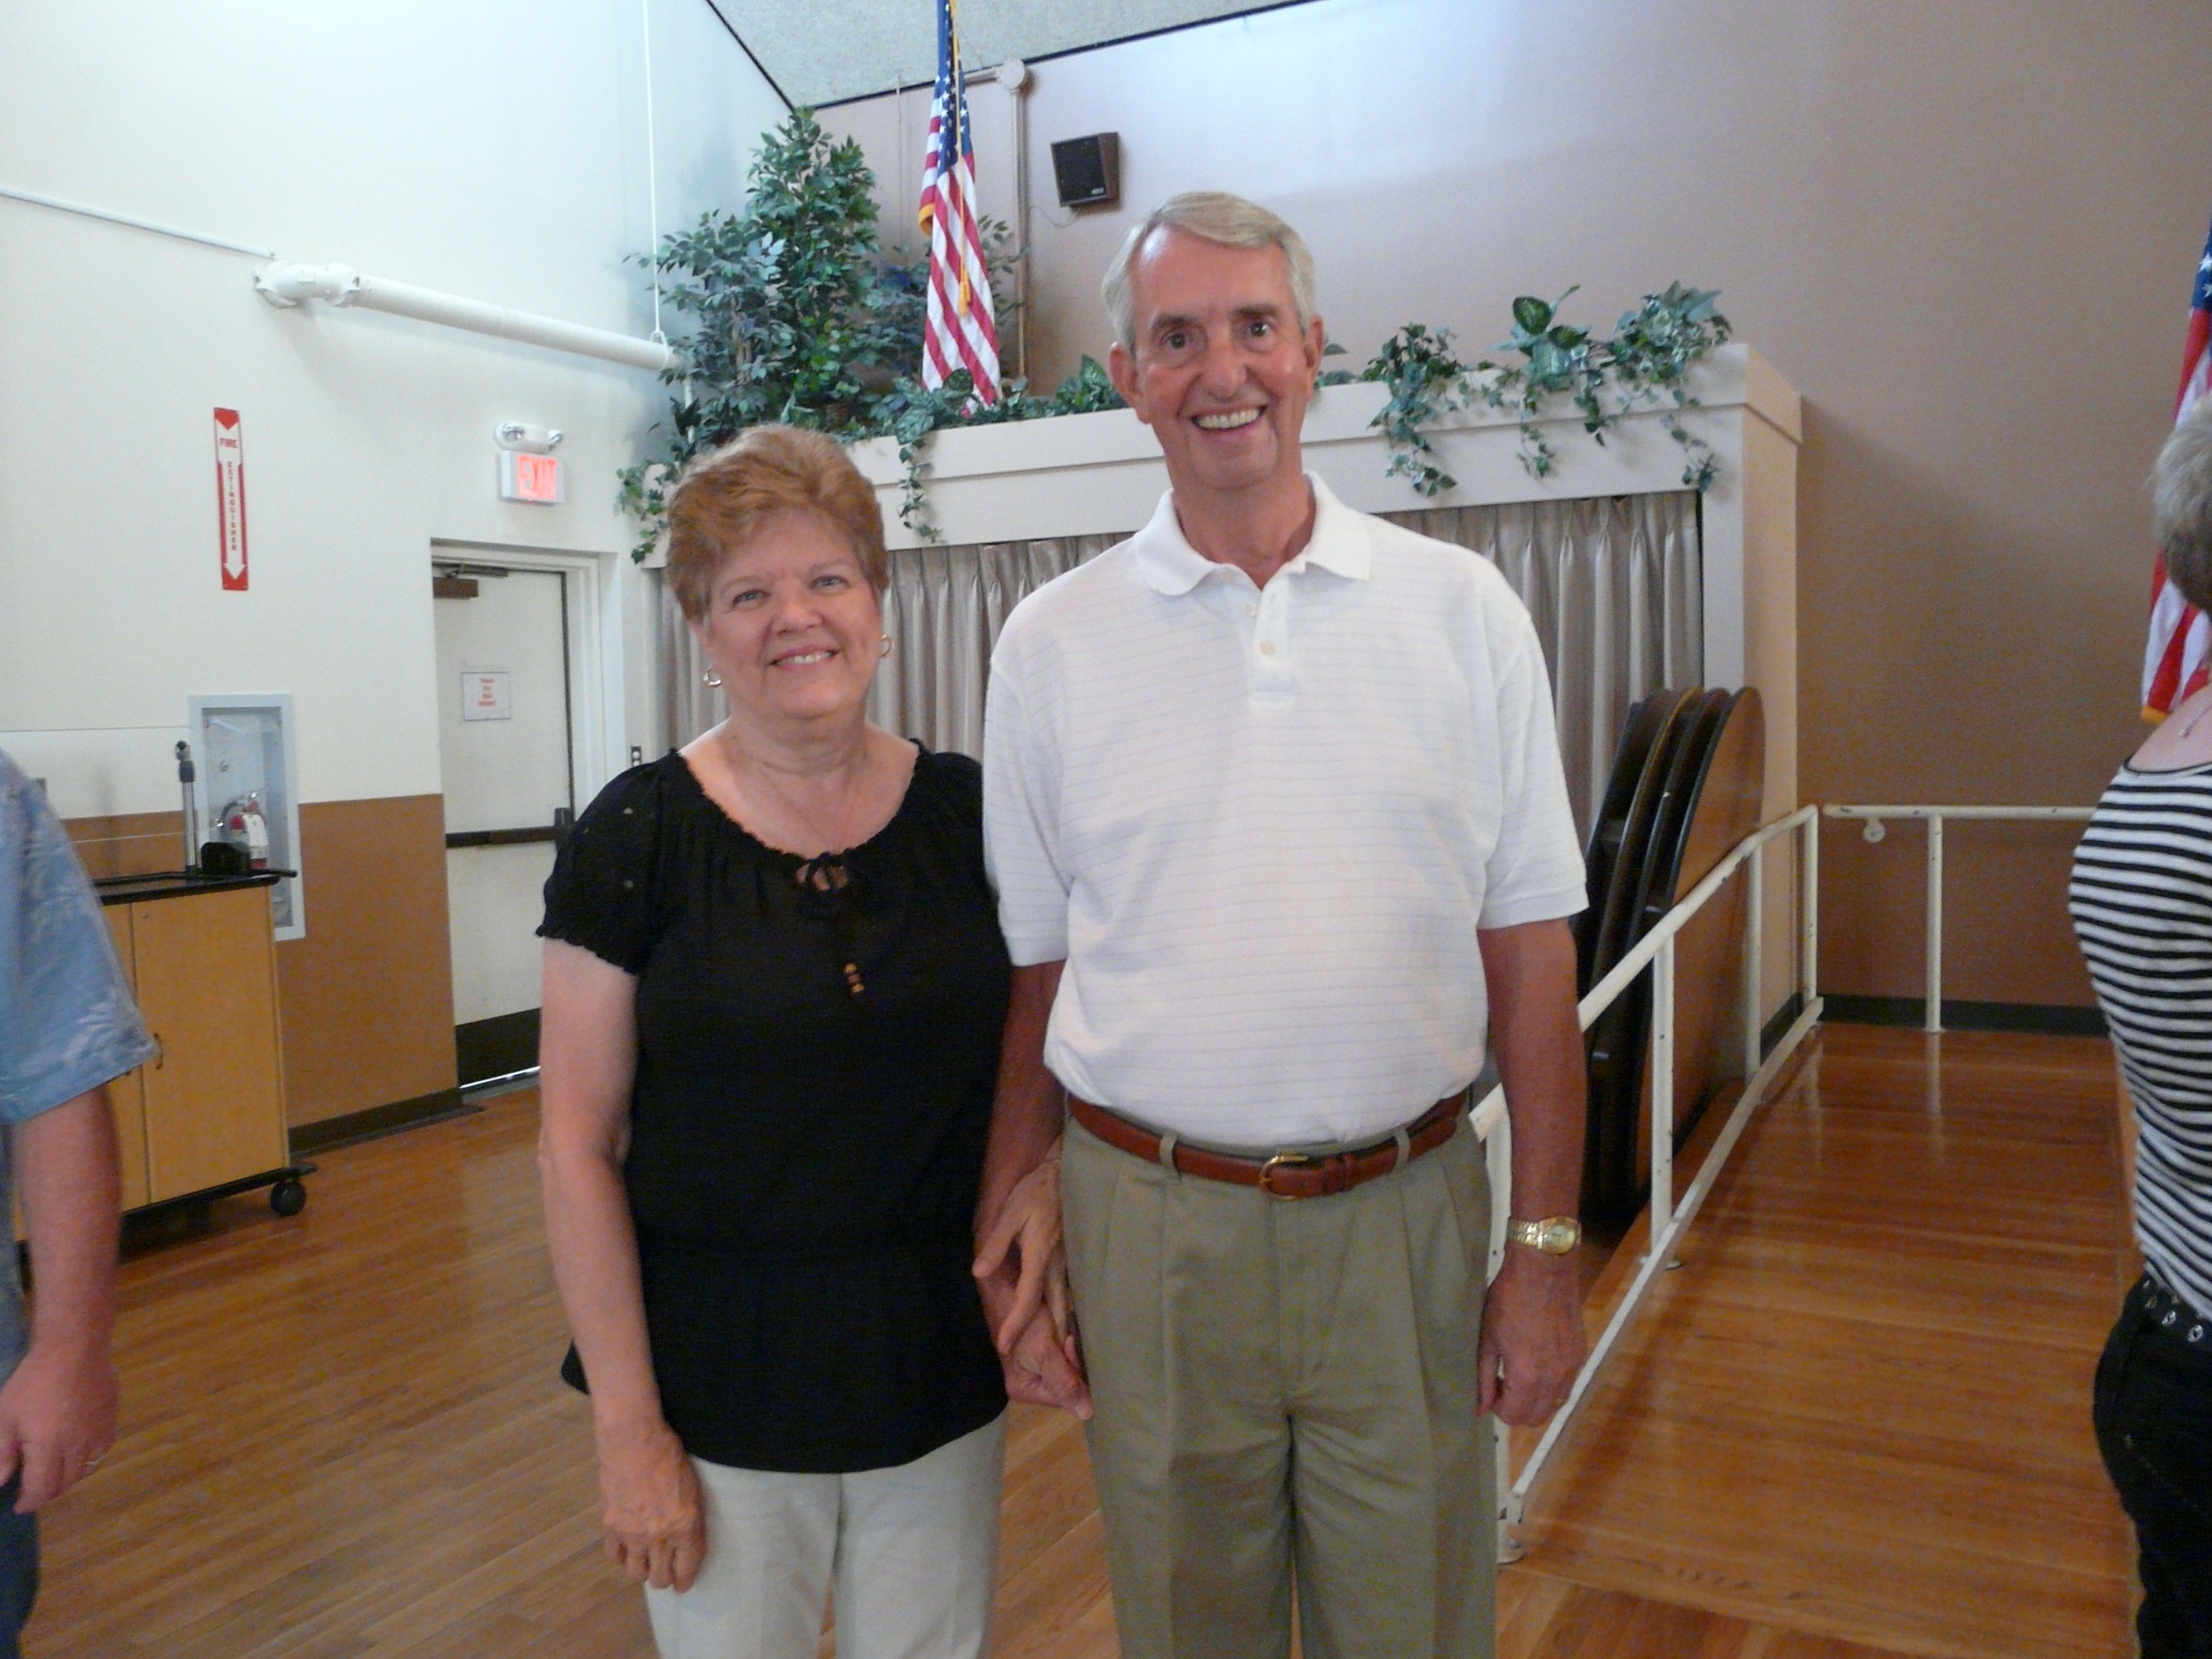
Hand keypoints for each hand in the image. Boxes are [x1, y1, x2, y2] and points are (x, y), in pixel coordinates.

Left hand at [0, 1340, 117, 1511]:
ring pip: (86, 1470)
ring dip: (68, 1478)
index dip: (29, 1502)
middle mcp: (77, 1447)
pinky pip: (101, 1451)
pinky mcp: (111, 1421)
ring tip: (54, 1472)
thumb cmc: (33, 1381)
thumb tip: (0, 1482)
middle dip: (47, 1492)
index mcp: (49, 1447)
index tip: (18, 1505)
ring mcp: (98, 1434)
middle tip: (33, 1490)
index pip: (42, 1489)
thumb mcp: (6, 1416)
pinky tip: (77, 1451)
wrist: (74, 1349)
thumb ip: (2, 1453)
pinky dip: (87, 1460)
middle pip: (65, 1483)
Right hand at [595, 1416, 705, 1590]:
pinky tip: (626, 1550)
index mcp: (685, 1526)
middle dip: (665, 1580)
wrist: (634, 1440)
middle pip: (660, 1577)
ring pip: (635, 1573)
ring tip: (645, 1564)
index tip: (682, 1585)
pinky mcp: (611, 1526)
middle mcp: (659, 1537)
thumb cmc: (670, 1457)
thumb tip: (686, 1543)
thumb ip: (690, 1520)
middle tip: (665, 1574)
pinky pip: (614, 1556)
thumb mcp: (692, 1489)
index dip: (685, 1581)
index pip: (687, 1568)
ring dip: (642, 1572)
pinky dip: (620, 1557)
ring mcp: (632, 1534)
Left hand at [972, 1147, 1070, 1351]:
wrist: (1064, 1174)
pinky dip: (1068, 1310)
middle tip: (1036, 1361)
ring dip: (1061, 1328)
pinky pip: (1071, 1291)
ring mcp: (1069, 1263)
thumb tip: (979, 1274)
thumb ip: (995, 1245)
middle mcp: (1058, 1266)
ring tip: (1058, 1353)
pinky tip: (1065, 1320)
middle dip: (1047, 1339)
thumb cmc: (1034, 1193)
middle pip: (1054, 1309)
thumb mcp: (1009, 1215)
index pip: (1027, 1299)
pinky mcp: (1073, 1258)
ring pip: (1066, 1302)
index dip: (1015, 1323)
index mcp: (1039, 1257)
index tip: (1005, 1345)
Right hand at [999, 1305, 1090, 1419]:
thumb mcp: (1046, 1352)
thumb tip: (1086, 1416)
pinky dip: (1064, 1348)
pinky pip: (1058, 1360)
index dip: (1073, 1375)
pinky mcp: (1035, 1356)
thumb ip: (1064, 1383)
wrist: (1007, 1292)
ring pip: (1063, 1372)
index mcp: (1024, 1391)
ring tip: (1065, 1334)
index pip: (1064, 1397)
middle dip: (1070, 1364)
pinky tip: (1063, 1334)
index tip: (1069, 1344)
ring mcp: (1030, 1371)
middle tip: (1066, 1337)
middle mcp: (1026, 1386)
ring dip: (1069, 1355)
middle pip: (1064, 1386)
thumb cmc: (1025, 1321)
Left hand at [1477, 1248, 1585, 1426]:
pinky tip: (1538, 1361)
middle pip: (1536, 1418)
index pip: (1515, 1417)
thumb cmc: (1508, 1300)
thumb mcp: (1488, 1338)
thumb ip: (1484, 1379)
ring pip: (1554, 1404)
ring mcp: (1572, 1368)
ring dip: (1535, 1399)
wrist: (1544, 1269)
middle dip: (1516, 1409)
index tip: (1491, 1390)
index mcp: (1527, 1376)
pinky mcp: (1581, 1354)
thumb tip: (1481, 1409)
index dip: (1498, 1408)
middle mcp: (1554, 1379)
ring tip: (1520, 1373)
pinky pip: (1566, 1385)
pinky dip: (1551, 1385)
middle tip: (1503, 1384)